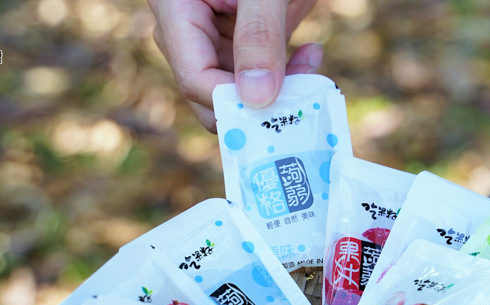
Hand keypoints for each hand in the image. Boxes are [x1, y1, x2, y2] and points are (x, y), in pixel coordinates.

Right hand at [148, 0, 320, 130]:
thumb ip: (259, 34)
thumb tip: (257, 98)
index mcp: (176, 9)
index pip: (195, 79)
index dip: (235, 104)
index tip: (281, 110)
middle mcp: (187, 28)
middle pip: (210, 93)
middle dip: (257, 103)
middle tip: (304, 95)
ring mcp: (211, 33)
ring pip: (237, 90)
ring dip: (278, 90)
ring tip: (314, 66)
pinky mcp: (237, 35)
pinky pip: (256, 72)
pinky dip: (285, 73)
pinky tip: (311, 54)